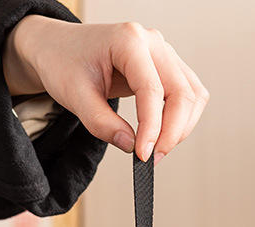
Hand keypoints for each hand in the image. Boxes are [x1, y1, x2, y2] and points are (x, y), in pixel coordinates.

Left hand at [2, 16, 208, 162]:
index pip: (152, 89)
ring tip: (156, 148)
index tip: (143, 155)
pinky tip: (162, 133)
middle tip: (151, 157)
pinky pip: (189, 95)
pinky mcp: (168, 68)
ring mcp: (164, 53)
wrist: (61, 49)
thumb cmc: (65, 63)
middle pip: (182, 93)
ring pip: (193, 96)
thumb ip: (102, 123)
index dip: (152, 128)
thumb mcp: (74, 96)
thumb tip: (130, 145)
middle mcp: (152, 43)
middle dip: (172, 132)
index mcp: (128, 40)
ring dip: (181, 128)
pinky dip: (182, 120)